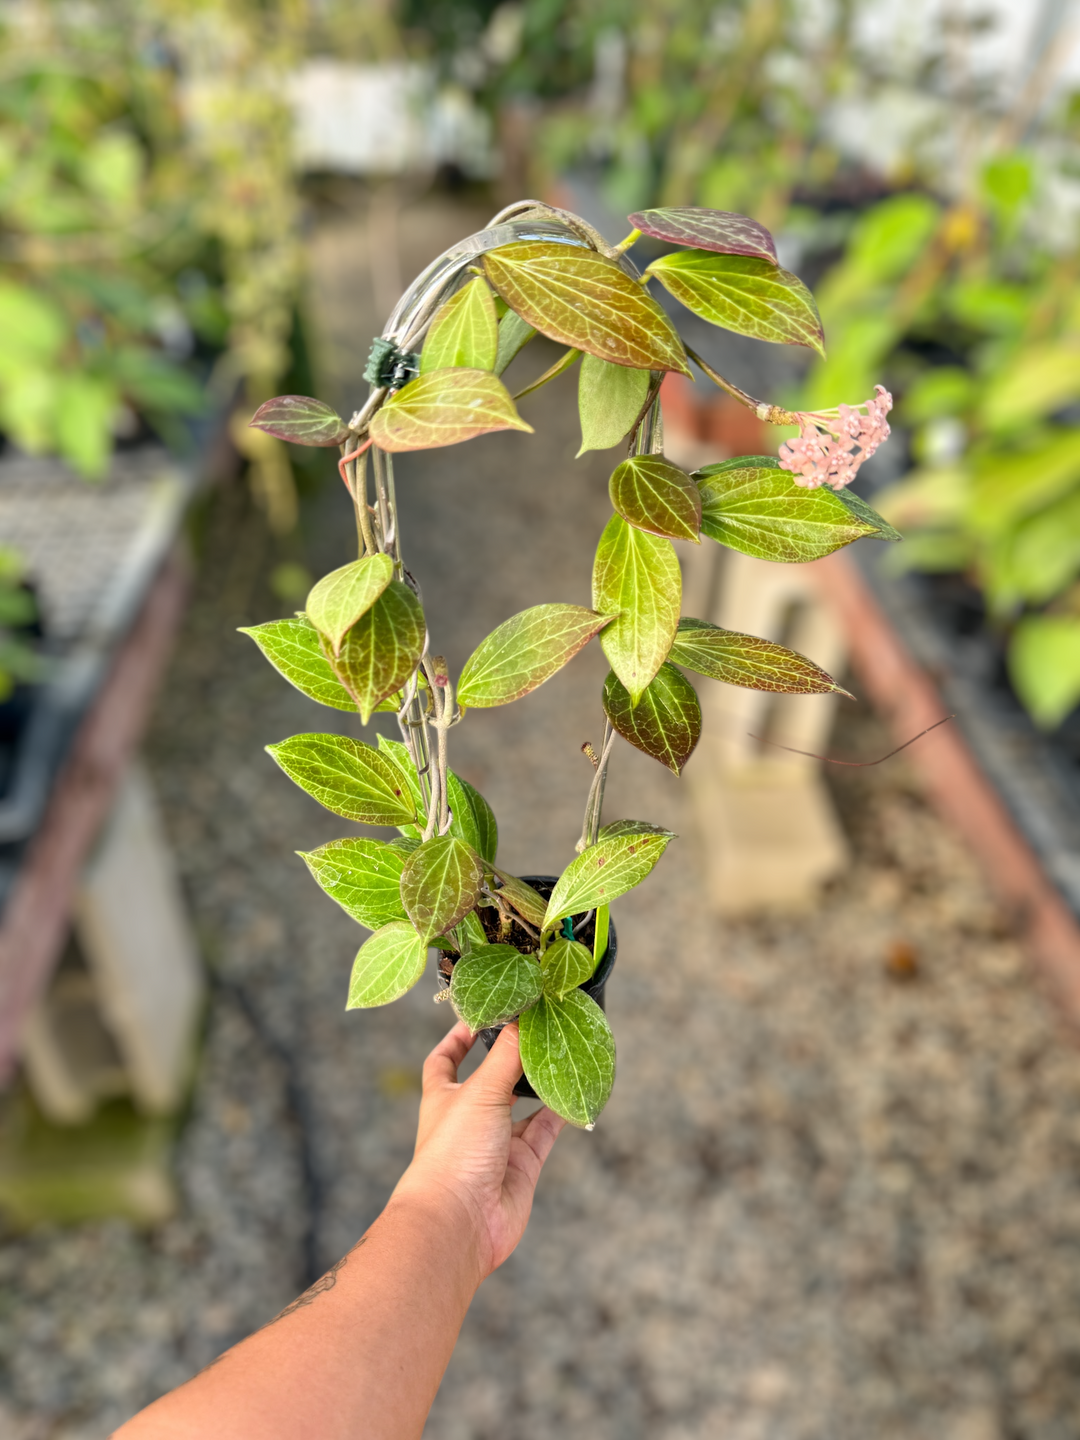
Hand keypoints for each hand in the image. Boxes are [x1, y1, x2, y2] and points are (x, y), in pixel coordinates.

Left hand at [391, 1020, 565, 1283]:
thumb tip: (523, 1018)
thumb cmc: (454, 1152)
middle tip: (537, 1028)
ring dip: (540, 1083)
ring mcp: (498, 1143)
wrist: (460, 1224)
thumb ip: (505, 1055)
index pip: (445, 1060)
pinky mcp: (523, 1166)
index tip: (480, 1015)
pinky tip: (575, 1092)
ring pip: (523, 1106)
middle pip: (492, 1079)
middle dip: (511, 1057)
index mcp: (445, 1097)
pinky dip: (560, 1113)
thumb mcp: (480, 1093)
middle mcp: (470, 1118)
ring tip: (562, 1052)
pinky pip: (545, 1132)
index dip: (458, 1038)